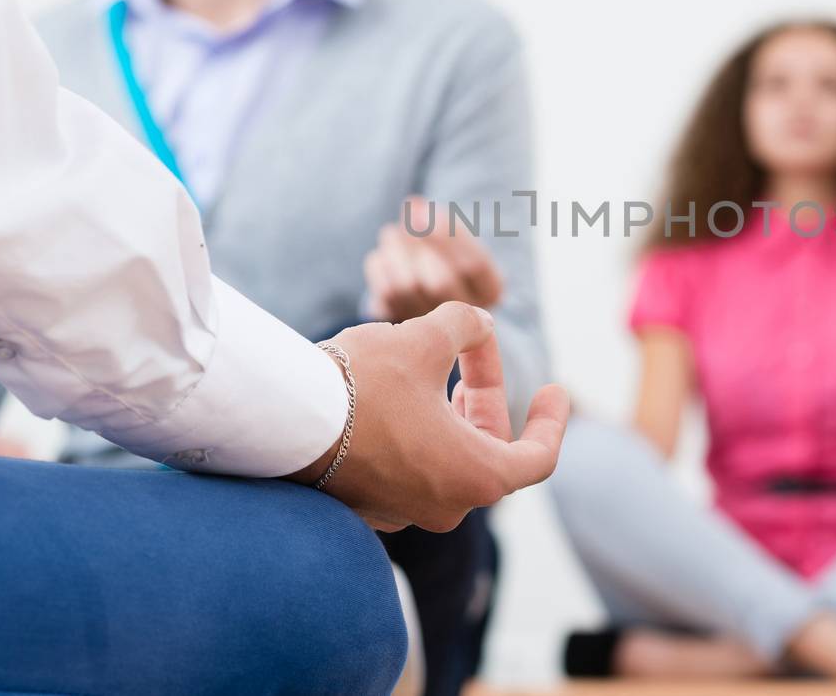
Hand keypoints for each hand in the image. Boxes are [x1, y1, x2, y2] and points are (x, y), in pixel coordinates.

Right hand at [288, 301, 568, 531]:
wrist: (281, 421)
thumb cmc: (362, 383)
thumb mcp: (425, 338)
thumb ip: (465, 325)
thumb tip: (476, 324)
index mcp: (476, 477)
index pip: (538, 457)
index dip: (552, 420)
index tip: (554, 390)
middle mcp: (445, 507)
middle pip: (489, 452)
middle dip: (486, 398)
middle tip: (475, 353)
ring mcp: (403, 513)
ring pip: (447, 461)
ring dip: (452, 416)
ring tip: (439, 372)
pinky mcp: (367, 507)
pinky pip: (408, 471)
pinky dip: (417, 436)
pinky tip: (397, 397)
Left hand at [363, 196, 503, 322]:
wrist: (425, 288)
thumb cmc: (447, 254)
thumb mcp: (454, 234)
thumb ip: (439, 220)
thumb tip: (414, 206)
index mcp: (491, 290)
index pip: (473, 265)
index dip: (446, 235)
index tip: (422, 212)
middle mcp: (466, 317)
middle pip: (440, 282)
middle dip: (417, 245)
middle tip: (406, 221)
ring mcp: (433, 330)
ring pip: (407, 287)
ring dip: (395, 251)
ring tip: (392, 233)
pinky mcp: (402, 332)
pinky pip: (385, 295)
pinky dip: (380, 267)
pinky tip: (384, 256)